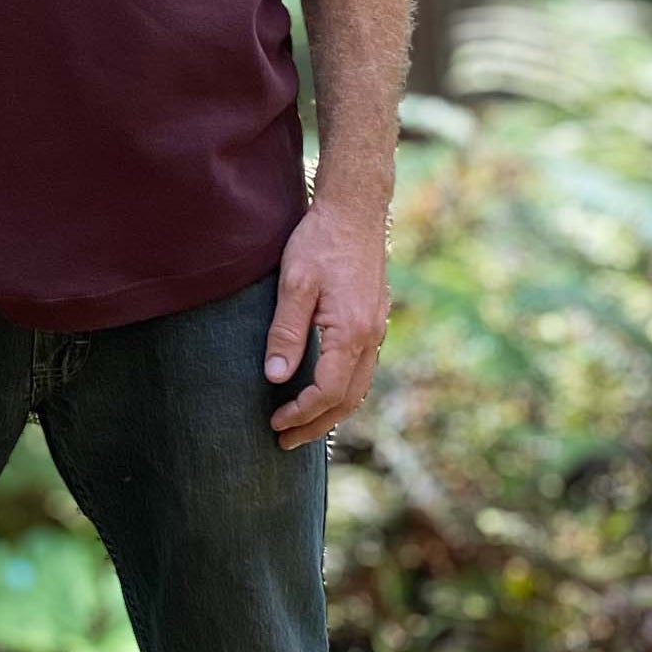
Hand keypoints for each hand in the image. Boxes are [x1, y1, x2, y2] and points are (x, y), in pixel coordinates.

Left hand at [264, 200, 389, 450]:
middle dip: (316, 425)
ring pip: (359, 387)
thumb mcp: (295, 283)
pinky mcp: (374, 319)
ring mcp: (376, 329)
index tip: (274, 423)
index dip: (301, 413)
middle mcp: (371, 337)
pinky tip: (322, 389)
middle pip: (348, 399)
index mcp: (351, 332)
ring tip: (301, 425)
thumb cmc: (320, 241)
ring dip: (331, 411)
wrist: (355, 210)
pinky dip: (343, 390)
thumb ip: (285, 332)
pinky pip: (362, 369)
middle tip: (284, 441)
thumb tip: (274, 377)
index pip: (328, 392)